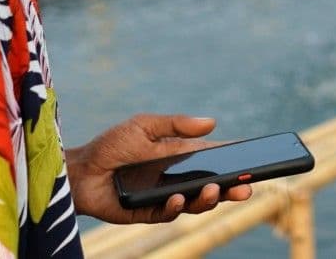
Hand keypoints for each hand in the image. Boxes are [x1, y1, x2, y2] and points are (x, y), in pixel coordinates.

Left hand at [65, 113, 254, 223]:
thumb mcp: (145, 126)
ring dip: (208, 200)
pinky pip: (169, 214)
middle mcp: (177, 179)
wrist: (81, 171)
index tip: (254, 162)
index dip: (234, 162)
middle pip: (212, 187)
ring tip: (212, 191)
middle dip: (232, 188)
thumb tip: (212, 122)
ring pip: (196, 204)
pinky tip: (177, 199)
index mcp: (180, 156)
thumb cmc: (112, 146)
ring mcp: (166, 198)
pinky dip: (176, 207)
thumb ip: (177, 126)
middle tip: (246, 188)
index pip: (214, 160)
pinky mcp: (150, 214)